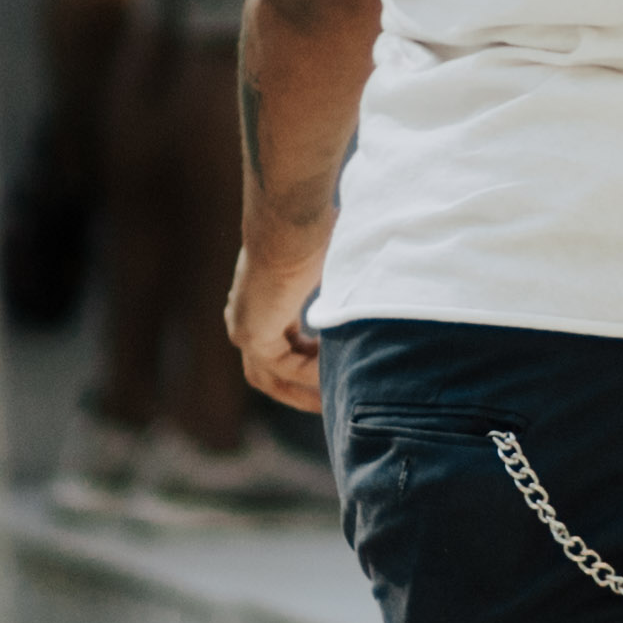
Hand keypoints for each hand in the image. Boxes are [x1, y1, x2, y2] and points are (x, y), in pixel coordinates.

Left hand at [226, 231, 328, 411]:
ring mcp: (243, 327)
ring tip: (338, 402)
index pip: (279, 349)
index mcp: (259, 301)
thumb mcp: (331, 266)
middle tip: (334, 404)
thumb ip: (341, 289)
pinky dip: (311, 374)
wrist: (293, 219)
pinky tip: (339, 372)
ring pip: (273, 377)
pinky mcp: (251, 333)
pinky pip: (285, 368)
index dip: (307, 366)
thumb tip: (379, 288)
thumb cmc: (313, 228)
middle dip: (301, 392)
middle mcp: (244, 317)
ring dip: (305, 391)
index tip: (338, 375)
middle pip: (270, 373)